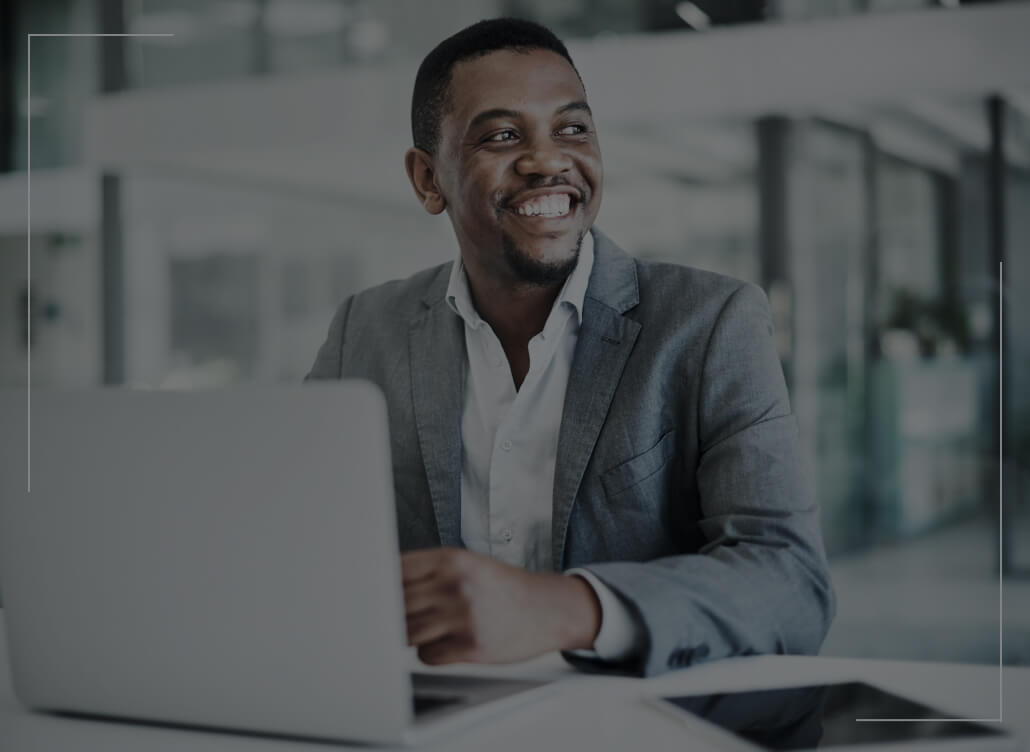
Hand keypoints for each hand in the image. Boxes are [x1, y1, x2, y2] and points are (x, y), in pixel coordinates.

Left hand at [401, 547, 601, 664]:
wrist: (549, 608)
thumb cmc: (503, 587)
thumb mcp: (468, 565)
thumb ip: (428, 573)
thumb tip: (382, 588)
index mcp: (451, 560)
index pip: (395, 570)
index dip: (381, 584)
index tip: (375, 593)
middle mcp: (455, 585)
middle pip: (397, 604)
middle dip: (394, 614)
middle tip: (402, 617)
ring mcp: (463, 617)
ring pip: (407, 633)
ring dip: (410, 635)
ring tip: (430, 628)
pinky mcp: (471, 647)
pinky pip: (427, 656)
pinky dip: (430, 653)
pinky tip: (447, 643)